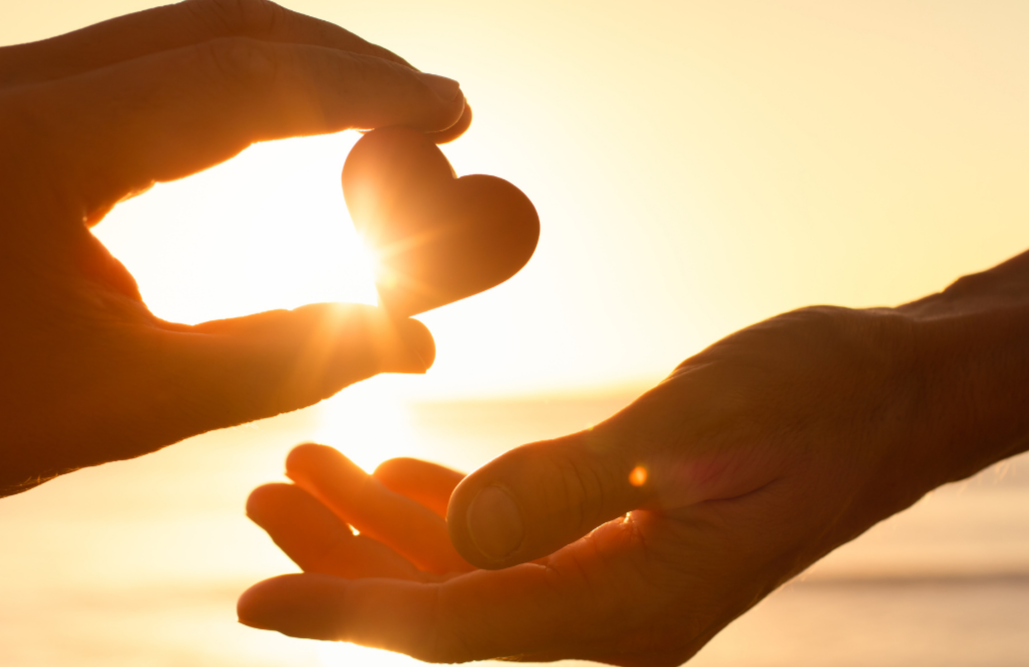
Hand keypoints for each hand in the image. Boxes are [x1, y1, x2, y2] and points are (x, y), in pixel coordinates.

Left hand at [0, 0, 467, 524]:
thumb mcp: (129, 402)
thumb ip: (280, 360)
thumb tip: (412, 341)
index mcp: (48, 142)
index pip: (246, 82)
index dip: (363, 91)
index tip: (449, 109)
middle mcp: (22, 81)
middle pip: (224, 28)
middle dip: (342, 60)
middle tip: (432, 104)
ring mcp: (5, 81)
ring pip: (185, 31)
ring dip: (292, 61)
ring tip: (377, 104)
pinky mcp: (3, 101)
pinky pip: (144, 60)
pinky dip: (232, 78)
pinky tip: (280, 113)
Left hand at [239, 297, 1028, 664]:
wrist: (880, 396)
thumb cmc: (806, 403)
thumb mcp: (687, 435)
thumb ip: (568, 488)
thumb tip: (465, 539)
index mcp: (624, 608)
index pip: (455, 624)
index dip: (346, 610)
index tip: (255, 596)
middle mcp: (607, 614)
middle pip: (438, 603)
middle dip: (341, 557)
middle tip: (263, 493)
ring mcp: (605, 580)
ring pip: (460, 571)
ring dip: (375, 523)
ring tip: (303, 467)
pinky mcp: (606, 540)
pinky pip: (501, 544)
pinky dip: (433, 510)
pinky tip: (385, 475)